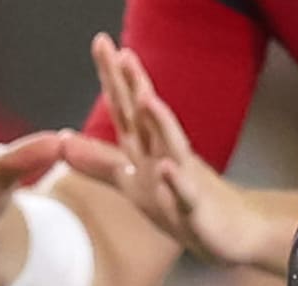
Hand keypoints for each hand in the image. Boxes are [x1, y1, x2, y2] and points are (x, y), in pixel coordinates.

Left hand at [61, 34, 265, 266]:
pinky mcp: (197, 209)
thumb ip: (99, 162)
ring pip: (171, 147)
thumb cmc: (185, 204)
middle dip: (134, 85)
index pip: (127, 109)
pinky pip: (185, 195)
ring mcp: (184, 179)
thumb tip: (61, 140)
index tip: (102, 43)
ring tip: (146, 98)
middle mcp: (166, 156)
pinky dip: (176, 182)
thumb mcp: (133, 184)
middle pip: (147, 118)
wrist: (236, 231)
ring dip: (160, 123)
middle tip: (122, 53)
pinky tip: (166, 168)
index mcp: (147, 150)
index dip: (113, 78)